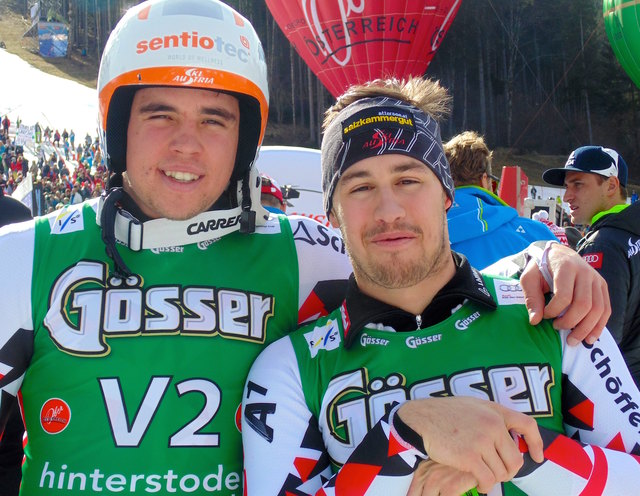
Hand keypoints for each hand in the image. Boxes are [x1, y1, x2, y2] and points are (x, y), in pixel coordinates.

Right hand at [397, 397, 542, 493]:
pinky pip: (488, 479)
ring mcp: (481, 441)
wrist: (422, 419)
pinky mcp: (469, 457)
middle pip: (515, 458)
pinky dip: (485, 486)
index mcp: (495, 411)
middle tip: (499, 473)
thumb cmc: (445, 413)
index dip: (536, 443)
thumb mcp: (473, 406)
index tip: (536, 456)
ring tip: (485, 477)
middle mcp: (492, 425)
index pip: (527, 425)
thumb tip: (509, 433)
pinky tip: (479, 484)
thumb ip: (491, 417)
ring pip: (502, 472)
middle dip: (509, 470)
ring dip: (495, 479)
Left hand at [520, 242, 609, 345]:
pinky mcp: (602, 287)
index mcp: (565, 267)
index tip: (544, 316)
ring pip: (598, 309)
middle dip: (570, 322)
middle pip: (584, 304)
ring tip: (573, 340)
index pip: (564, 296)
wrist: (558, 254)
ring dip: (586, 329)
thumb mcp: (529, 278)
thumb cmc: (541, 268)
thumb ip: (531, 298)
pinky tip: (589, 338)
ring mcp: (596, 279)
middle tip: (557, 328)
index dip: (554, 311)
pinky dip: (599, 326)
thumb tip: (535, 321)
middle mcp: (585, 272)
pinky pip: (606, 309)